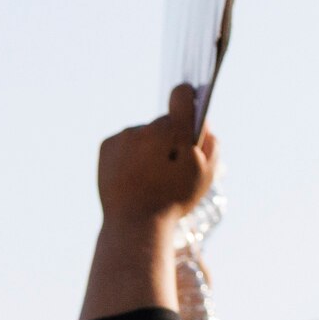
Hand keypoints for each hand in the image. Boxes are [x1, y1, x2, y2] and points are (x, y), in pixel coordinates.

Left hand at [98, 88, 216, 230]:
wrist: (134, 223)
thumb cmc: (174, 200)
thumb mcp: (205, 175)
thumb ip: (210, 144)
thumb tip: (203, 123)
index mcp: (174, 132)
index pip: (181, 96)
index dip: (187, 97)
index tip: (188, 99)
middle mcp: (147, 128)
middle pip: (164, 123)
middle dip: (170, 138)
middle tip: (171, 166)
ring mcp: (124, 135)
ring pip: (144, 134)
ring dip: (149, 147)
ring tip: (150, 176)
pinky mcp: (107, 145)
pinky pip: (126, 142)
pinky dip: (131, 154)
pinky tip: (135, 174)